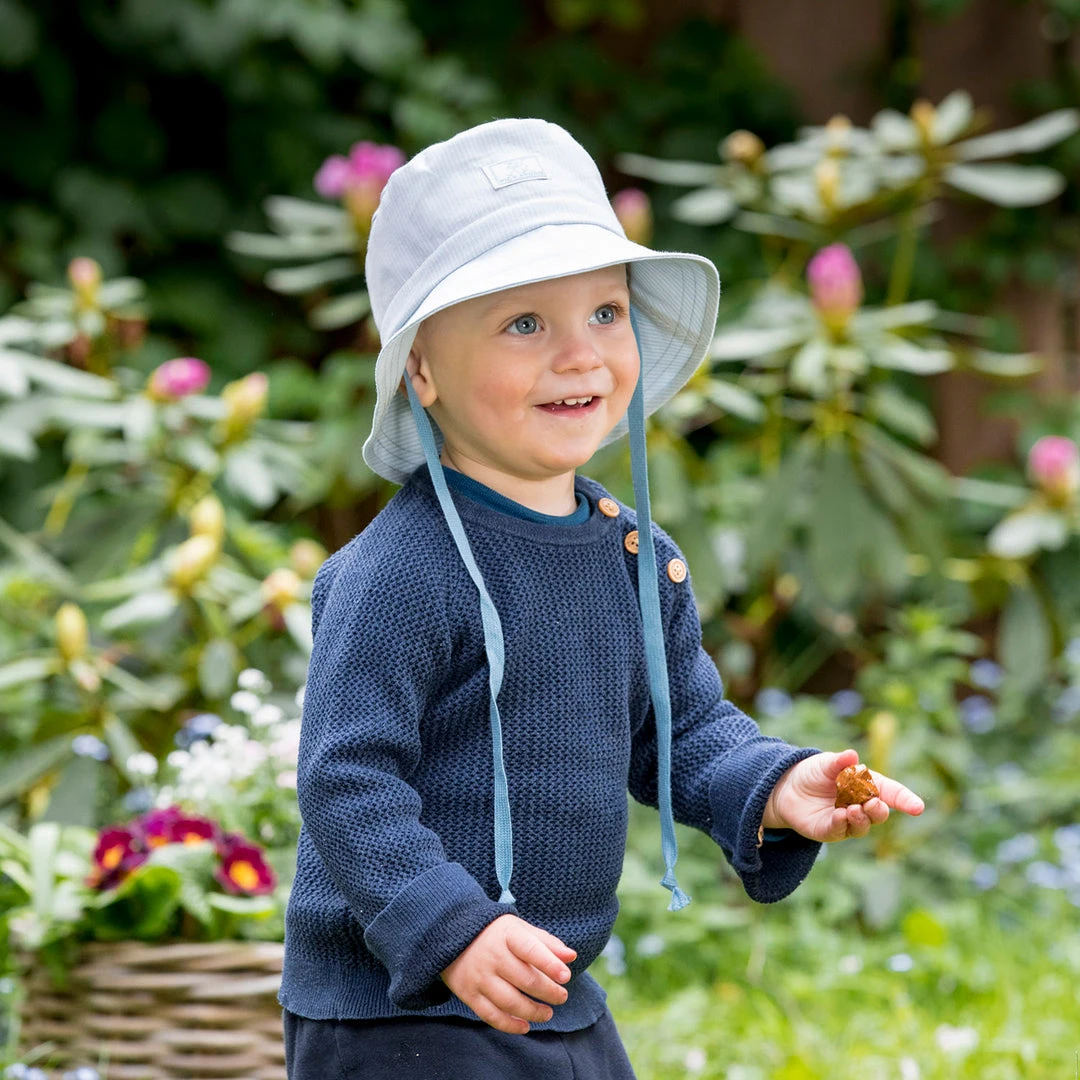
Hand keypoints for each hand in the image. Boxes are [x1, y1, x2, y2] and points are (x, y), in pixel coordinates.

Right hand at [440, 914, 576, 1034]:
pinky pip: (491, 1015)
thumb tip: (571, 956)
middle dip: (549, 992)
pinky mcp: (469, 994)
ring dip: (533, 1012)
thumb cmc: (496, 933)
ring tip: (548, 1013)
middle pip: (525, 980)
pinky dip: (510, 1025)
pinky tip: (525, 1026)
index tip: (566, 976)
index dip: (550, 964)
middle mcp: (492, 956)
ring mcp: (479, 976)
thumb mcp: (519, 929)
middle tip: (562, 997)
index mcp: (507, 935)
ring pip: (510, 1002)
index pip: (531, 950)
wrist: (452, 933)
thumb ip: (546, 943)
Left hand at [765, 748, 924, 842]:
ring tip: (853, 809)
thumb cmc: (813, 772)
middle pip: (879, 814)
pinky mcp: (830, 830)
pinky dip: (842, 824)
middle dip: (879, 810)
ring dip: (861, 819)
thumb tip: (852, 755)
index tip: (918, 807)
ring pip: (862, 826)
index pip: (892, 794)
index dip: (906, 800)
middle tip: (874, 803)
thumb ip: (839, 761)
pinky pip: (840, 830)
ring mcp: (847, 821)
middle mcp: (861, 806)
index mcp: (867, 786)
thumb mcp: (825, 763)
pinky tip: (840, 816)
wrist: (786, 786)